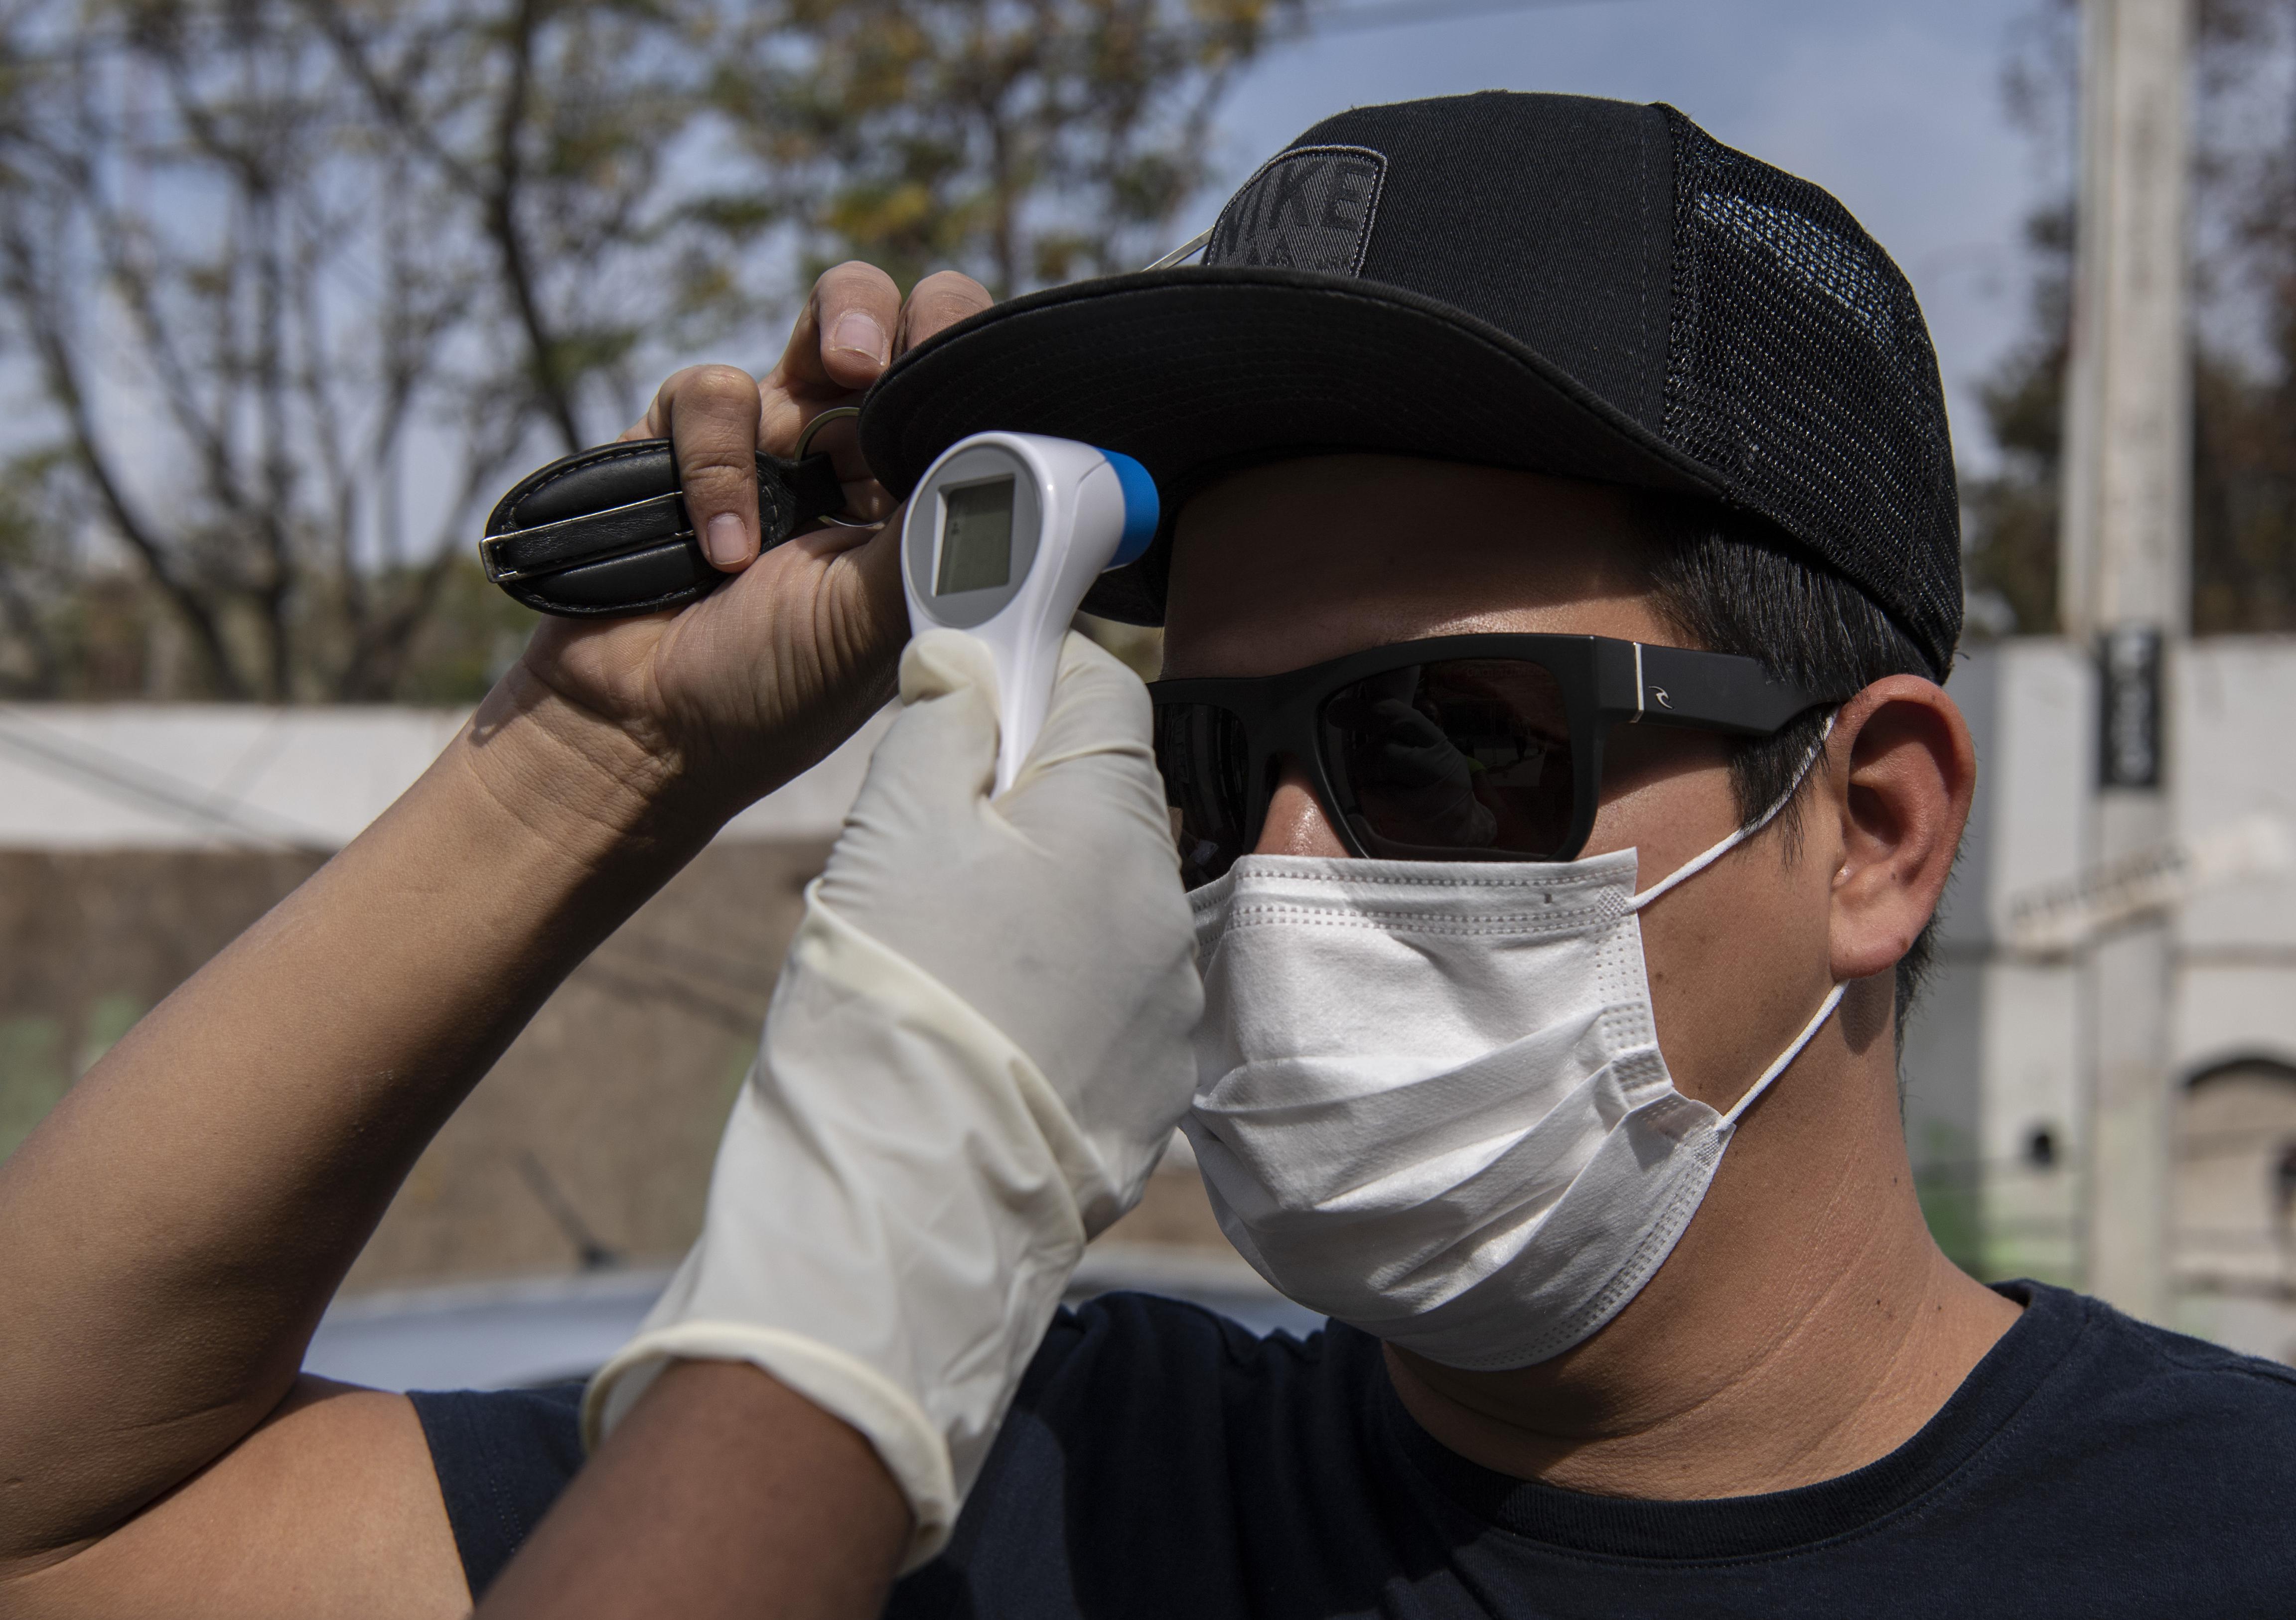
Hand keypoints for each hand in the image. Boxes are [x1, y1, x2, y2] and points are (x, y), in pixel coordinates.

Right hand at [499, 264, 993, 829]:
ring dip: (841, 331)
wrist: (641, 730)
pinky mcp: (686, 435)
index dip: (979, 359)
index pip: (971, 401)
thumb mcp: (883, 619)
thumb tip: (1023, 475)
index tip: (975, 361)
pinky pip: (715, 390)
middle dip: (914, 314)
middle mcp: (860, 459)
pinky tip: (724, 548)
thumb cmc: (772, 692)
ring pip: (826, 321)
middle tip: (902, 352)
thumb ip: (948, 536)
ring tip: (846, 373)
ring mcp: (775, 438)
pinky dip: (720, 462)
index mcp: (922, 502)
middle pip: (911, 328)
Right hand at [586, 632, 1201, 1568]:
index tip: (958, 707)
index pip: (1101, 688)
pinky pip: (1101, 996)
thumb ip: (942, 717)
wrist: (903, 1207)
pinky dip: (1046, 989)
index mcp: (1117, 821)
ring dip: (1030, 898)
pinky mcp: (1148, 1084)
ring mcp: (1168, 1005)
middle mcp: (1168, 907)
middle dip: (1016, 799)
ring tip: (937, 954)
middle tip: (920, 847)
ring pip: (1096, 901)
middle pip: (1097, 799)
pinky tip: (976, 1026)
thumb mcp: (895, 823)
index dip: (1024, 678)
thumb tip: (969, 661)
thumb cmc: (891, 1002)